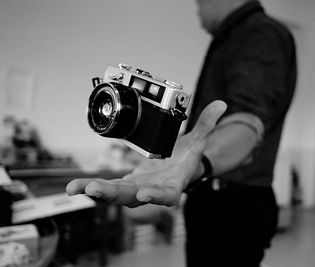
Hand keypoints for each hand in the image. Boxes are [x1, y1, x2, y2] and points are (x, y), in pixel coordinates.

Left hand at [66, 100, 226, 206]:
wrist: (178, 168)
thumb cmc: (188, 158)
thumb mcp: (199, 140)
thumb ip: (207, 124)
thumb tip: (221, 104)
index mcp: (174, 183)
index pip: (167, 194)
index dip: (157, 196)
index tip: (145, 194)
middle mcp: (153, 190)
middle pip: (134, 197)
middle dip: (114, 194)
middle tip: (96, 189)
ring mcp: (137, 188)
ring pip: (116, 194)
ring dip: (97, 191)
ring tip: (76, 188)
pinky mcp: (126, 184)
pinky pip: (108, 187)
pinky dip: (91, 187)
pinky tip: (73, 188)